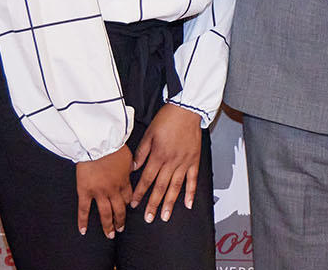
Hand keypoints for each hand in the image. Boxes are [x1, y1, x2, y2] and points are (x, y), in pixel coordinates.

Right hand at [76, 146, 132, 236]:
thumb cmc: (112, 145)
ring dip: (108, 225)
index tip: (127, 208)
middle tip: (120, 228)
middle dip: (121, 220)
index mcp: (124, 180)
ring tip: (110, 234)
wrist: (98, 143)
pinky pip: (84, 209)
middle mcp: (113, 189)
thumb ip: (129, 165)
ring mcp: (99, 192)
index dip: (128, 204)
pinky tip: (83, 231)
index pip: (128, 197)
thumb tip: (132, 169)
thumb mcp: (128, 155)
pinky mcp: (85, 191)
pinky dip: (83, 221)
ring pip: (105, 213)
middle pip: (119, 209)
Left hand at [130, 104, 201, 222]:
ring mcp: (184, 162)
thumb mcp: (149, 133)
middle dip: (154, 204)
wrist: (187, 109)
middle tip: (149, 218)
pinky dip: (191, 192)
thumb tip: (133, 168)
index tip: (134, 204)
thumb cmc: (167, 119)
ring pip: (175, 187)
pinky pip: (193, 179)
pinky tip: (188, 204)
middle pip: (160, 187)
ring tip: (165, 216)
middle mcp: (171, 162)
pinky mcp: (194, 160)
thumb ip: (141, 152)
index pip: (147, 179)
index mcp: (158, 155)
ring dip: (170, 203)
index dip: (140, 192)